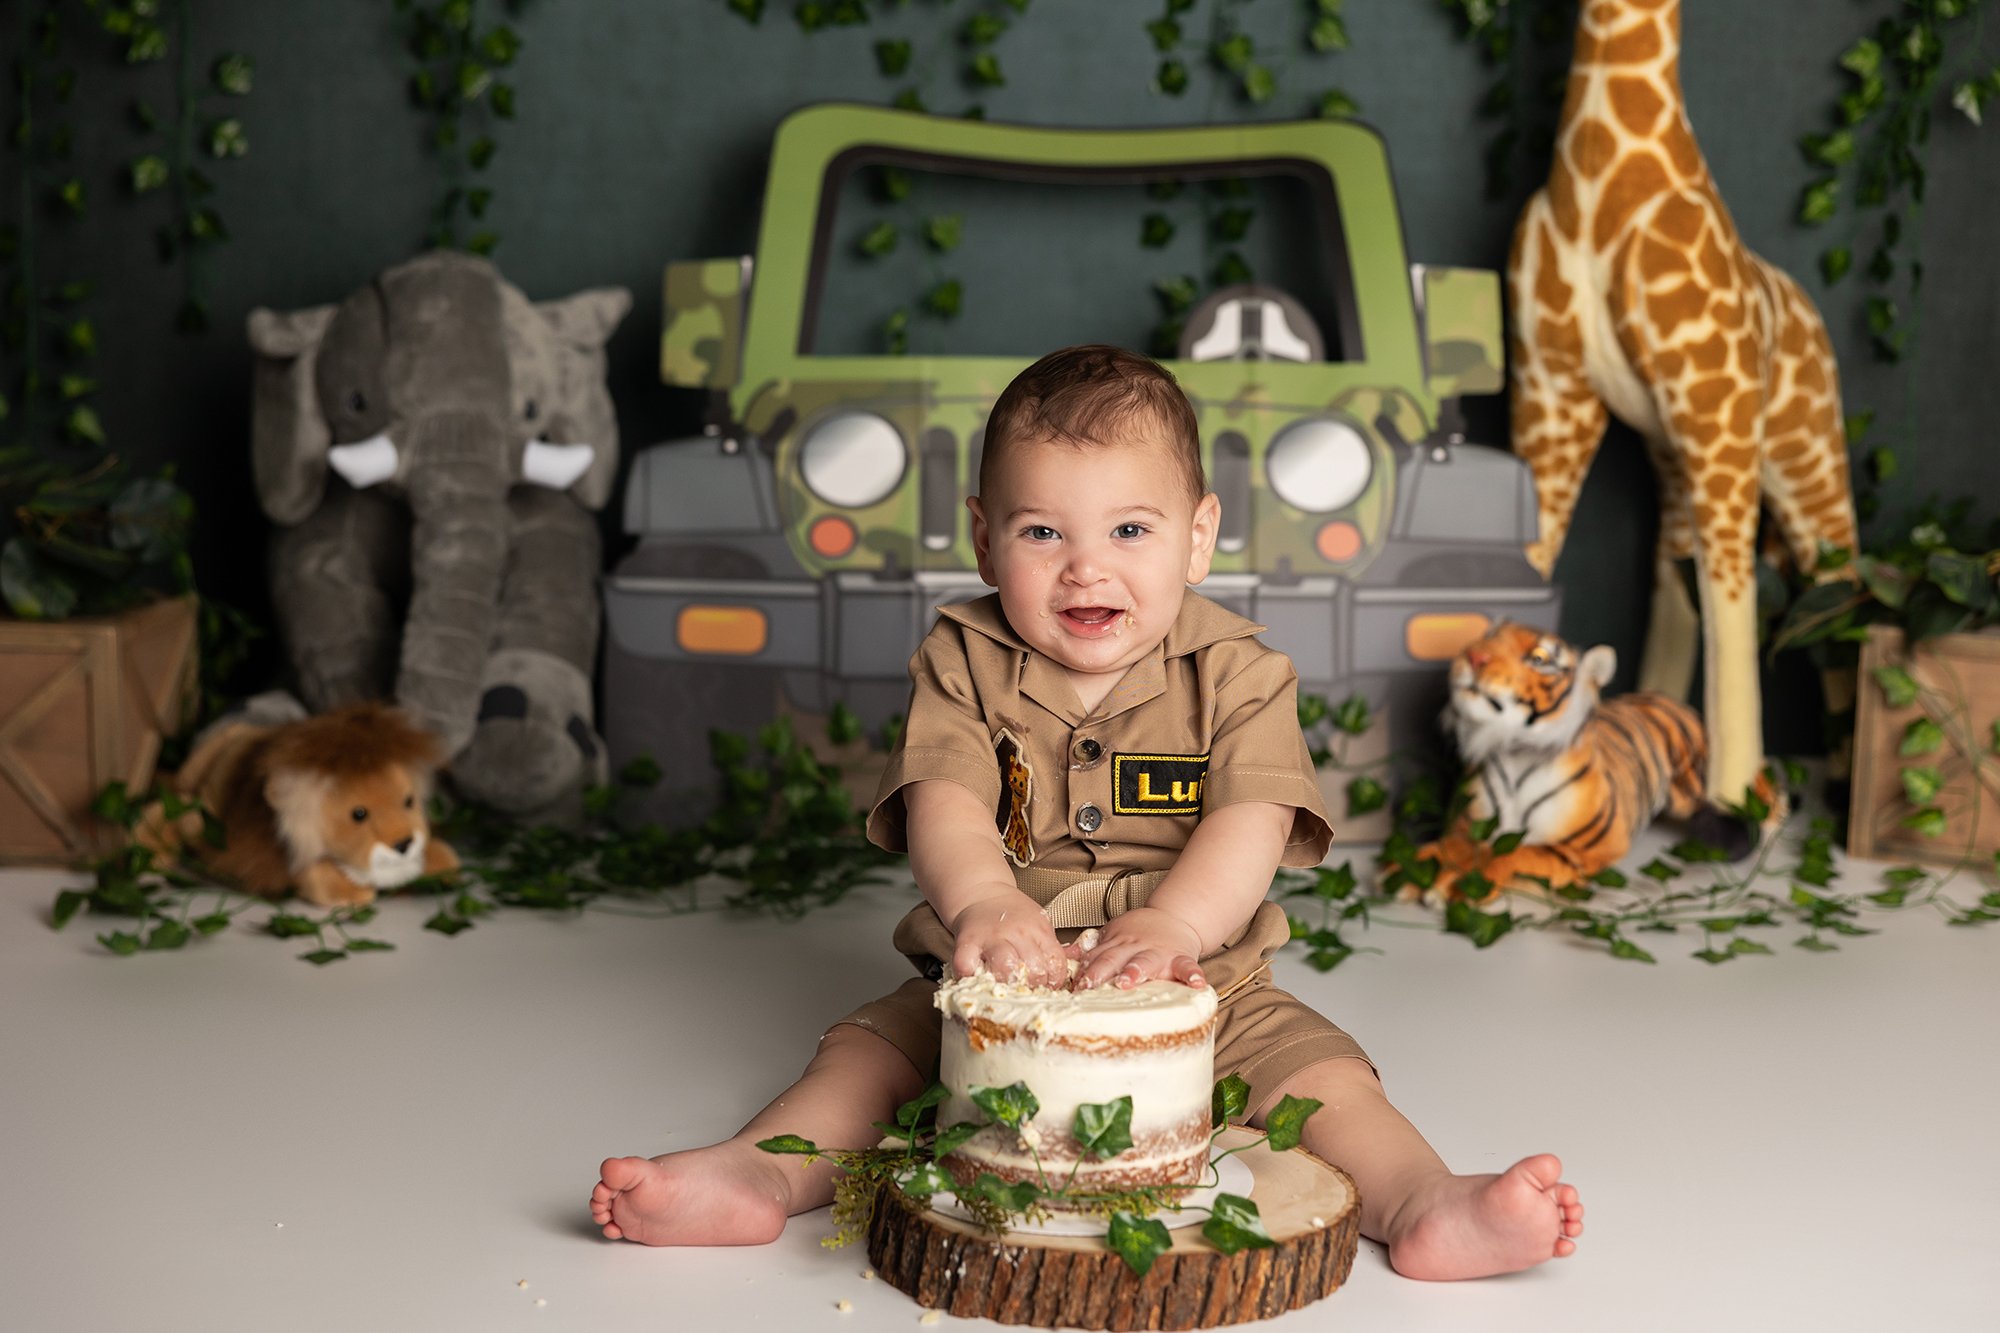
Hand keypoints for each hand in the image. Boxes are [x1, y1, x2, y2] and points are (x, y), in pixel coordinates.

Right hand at [948, 893, 1067, 986]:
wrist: (983, 892)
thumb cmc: (1013, 914)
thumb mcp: (1038, 924)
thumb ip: (1047, 948)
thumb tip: (1056, 980)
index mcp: (1038, 929)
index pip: (1054, 963)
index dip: (1053, 980)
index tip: (1046, 986)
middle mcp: (1017, 932)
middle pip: (1033, 968)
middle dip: (1032, 985)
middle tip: (1026, 988)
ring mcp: (991, 937)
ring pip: (1005, 968)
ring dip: (1006, 984)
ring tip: (1005, 987)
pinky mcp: (966, 942)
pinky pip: (967, 966)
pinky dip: (970, 977)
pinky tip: (976, 978)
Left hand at [1069, 908, 1204, 990]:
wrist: (1174, 918)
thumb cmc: (1140, 933)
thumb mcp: (1112, 935)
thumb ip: (1090, 949)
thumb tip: (1063, 956)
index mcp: (1117, 944)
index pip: (1095, 956)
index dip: (1083, 970)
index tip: (1072, 985)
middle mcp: (1134, 948)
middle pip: (1114, 959)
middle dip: (1101, 971)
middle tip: (1090, 984)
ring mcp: (1157, 953)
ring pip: (1144, 961)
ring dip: (1135, 970)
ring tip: (1128, 980)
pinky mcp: (1180, 959)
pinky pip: (1188, 967)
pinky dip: (1193, 975)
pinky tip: (1196, 984)